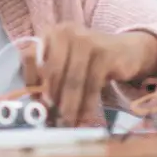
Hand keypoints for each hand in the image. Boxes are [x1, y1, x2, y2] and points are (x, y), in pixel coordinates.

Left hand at [21, 24, 156, 127]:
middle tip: (53, 121)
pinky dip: (87, 106)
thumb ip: (51, 79)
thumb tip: (39, 107)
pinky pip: (91, 86)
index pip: (29, 56)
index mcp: (51, 33)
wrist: (127, 51)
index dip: (30, 81)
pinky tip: (85, 118)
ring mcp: (86, 39)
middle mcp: (65, 32)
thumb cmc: (90, 61)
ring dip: (69, 108)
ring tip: (68, 124)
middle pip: (52, 72)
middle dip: (52, 100)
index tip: (36, 102)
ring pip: (72, 81)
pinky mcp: (104, 53)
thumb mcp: (67, 64)